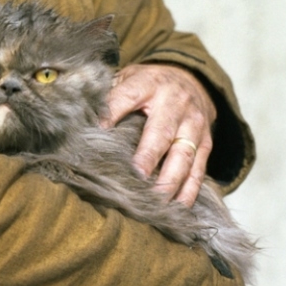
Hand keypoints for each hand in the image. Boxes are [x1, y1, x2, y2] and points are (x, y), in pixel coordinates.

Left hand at [102, 63, 215, 205]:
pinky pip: (199, 168)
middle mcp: (174, 103)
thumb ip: (107, 96)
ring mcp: (193, 124)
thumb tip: (80, 119)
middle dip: (148, 157)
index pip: (127, 97)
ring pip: (184, 154)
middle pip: (161, 132)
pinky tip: (178, 206)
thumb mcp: (127, 79)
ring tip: (156, 201)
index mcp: (148, 85)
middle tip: (136, 178)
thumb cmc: (148, 86)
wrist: (190, 79)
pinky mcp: (205, 142)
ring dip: (170, 180)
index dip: (112, 113)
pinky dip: (190, 190)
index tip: (99, 133)